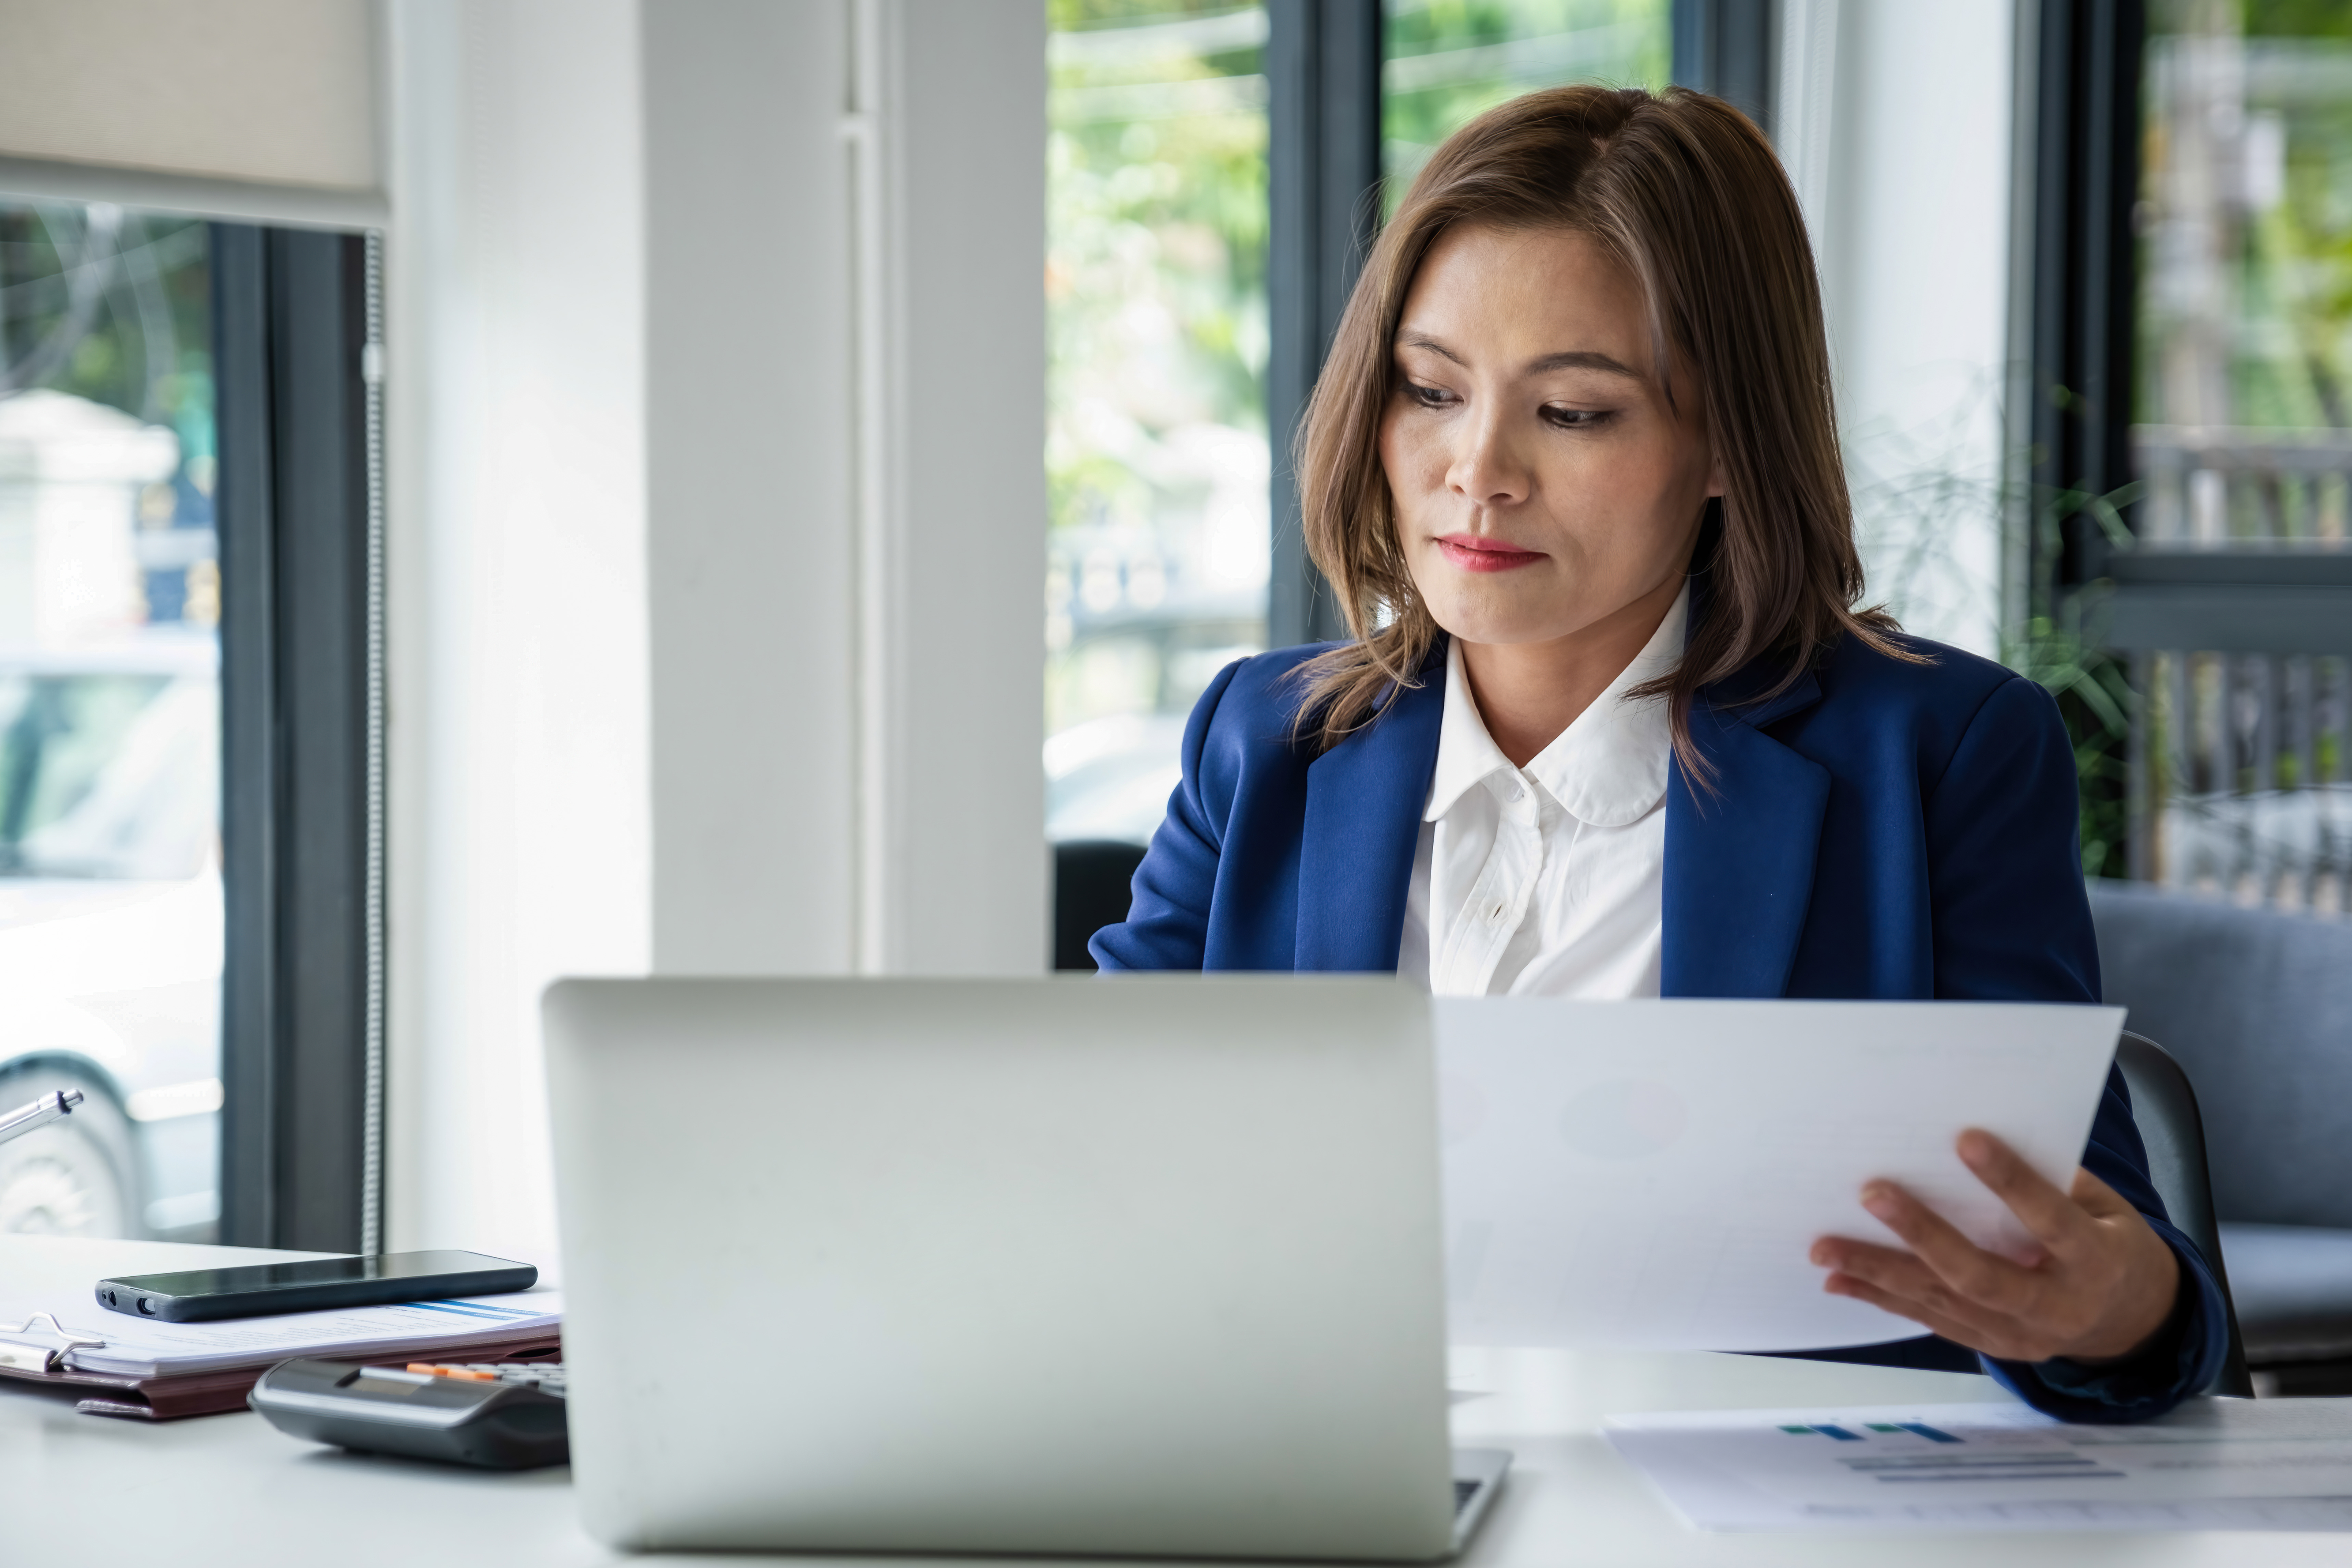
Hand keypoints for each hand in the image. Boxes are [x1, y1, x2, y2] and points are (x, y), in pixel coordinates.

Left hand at [1809, 1129, 2181, 1364]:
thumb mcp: (2108, 1209)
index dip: (2011, 1182)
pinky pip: (1931, 1321)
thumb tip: (1987, 1134)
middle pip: (1981, 1274)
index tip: (1965, 1138)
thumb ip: (2058, 1180)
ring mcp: (2020, 1336)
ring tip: (1825, 1248)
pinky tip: (1841, 1282)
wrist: (2135, 1323)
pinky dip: (1883, 1300)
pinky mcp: (1993, 1347)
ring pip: (1942, 1302)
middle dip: (1923, 1233)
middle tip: (1871, 1194)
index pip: (2050, 1220)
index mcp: (2095, 1263)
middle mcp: (2055, 1307)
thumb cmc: (2112, 1245)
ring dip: (1879, 1273)